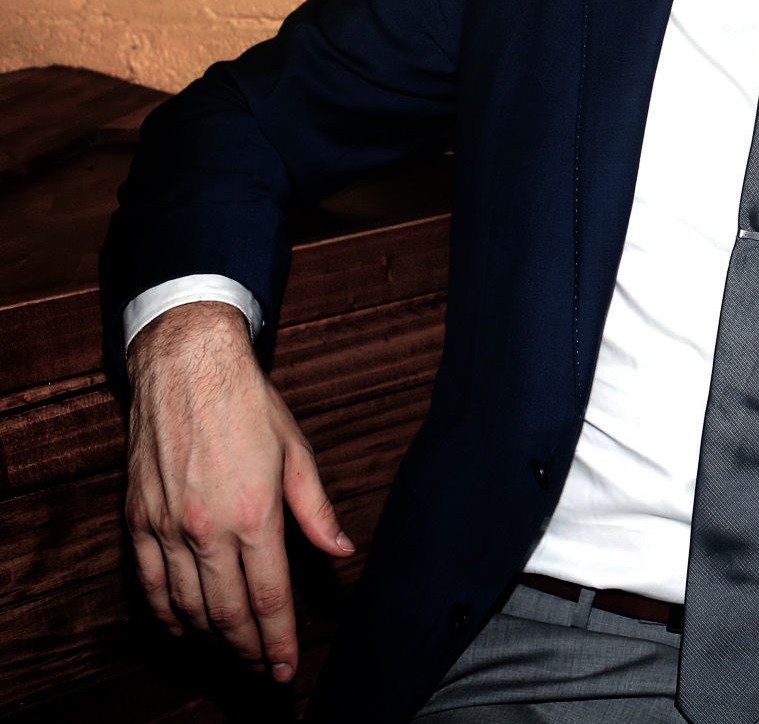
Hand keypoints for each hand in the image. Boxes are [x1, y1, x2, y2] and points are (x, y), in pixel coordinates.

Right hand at [124, 301, 352, 682]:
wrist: (186, 367)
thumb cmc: (248, 405)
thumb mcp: (297, 452)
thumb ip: (316, 510)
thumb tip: (341, 550)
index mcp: (253, 514)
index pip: (268, 596)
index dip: (278, 638)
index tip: (286, 666)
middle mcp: (206, 528)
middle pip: (227, 611)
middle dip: (249, 649)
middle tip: (265, 671)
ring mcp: (166, 527)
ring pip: (186, 605)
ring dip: (211, 638)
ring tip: (234, 654)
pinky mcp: (138, 519)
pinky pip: (149, 583)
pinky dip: (166, 614)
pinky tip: (183, 628)